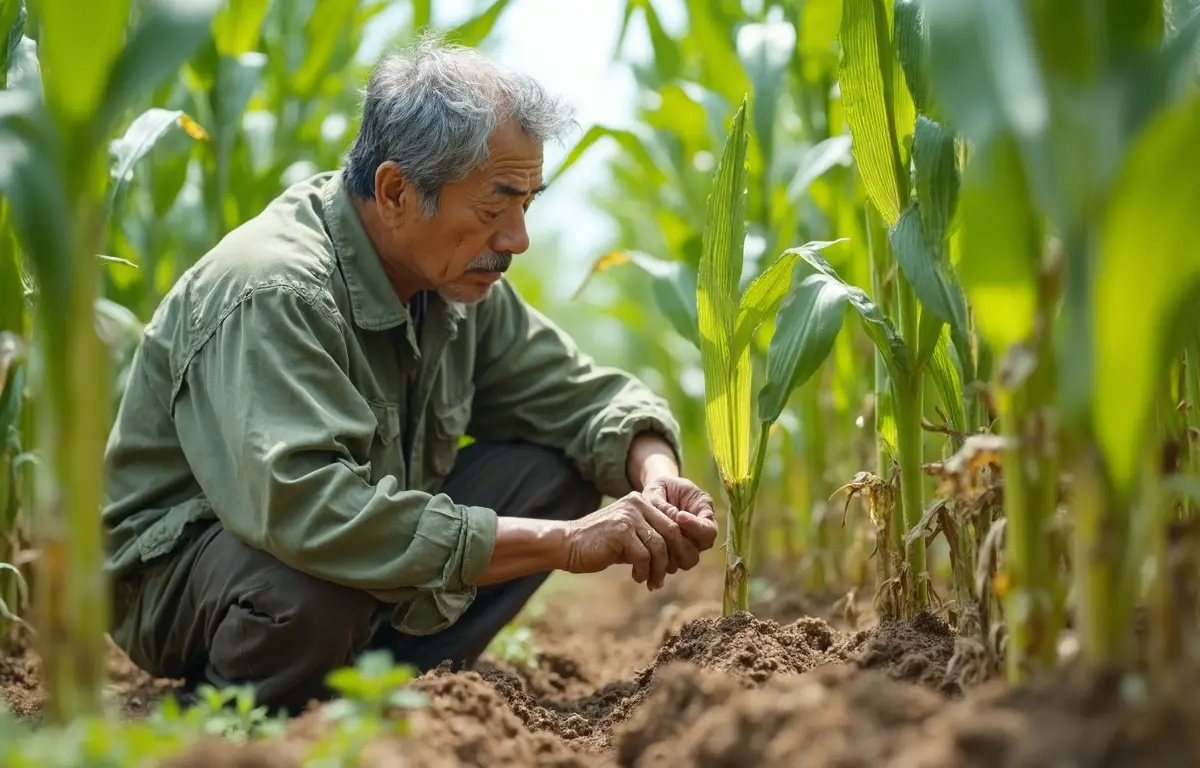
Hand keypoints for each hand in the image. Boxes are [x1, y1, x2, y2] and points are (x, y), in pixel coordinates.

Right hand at [562, 492, 696, 589]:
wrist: (568, 545)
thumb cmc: (600, 544)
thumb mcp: (629, 537)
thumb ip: (650, 539)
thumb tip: (679, 556)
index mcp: (641, 501)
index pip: (672, 523)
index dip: (678, 547)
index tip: (673, 566)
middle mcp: (637, 504)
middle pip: (671, 533)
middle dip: (672, 558)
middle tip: (666, 576)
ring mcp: (629, 516)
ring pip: (659, 546)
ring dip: (659, 569)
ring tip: (653, 582)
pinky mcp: (621, 532)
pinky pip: (644, 556)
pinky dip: (644, 571)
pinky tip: (638, 578)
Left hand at [642, 476, 718, 555]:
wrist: (653, 496)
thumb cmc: (660, 488)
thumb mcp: (659, 487)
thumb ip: (661, 501)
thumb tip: (670, 516)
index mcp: (704, 511)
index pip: (708, 529)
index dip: (695, 526)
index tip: (678, 515)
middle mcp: (699, 533)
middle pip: (699, 550)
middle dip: (681, 543)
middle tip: (664, 530)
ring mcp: (688, 546)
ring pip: (686, 561)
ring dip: (670, 553)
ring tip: (655, 539)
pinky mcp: (674, 555)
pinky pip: (671, 565)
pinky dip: (660, 560)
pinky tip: (648, 549)